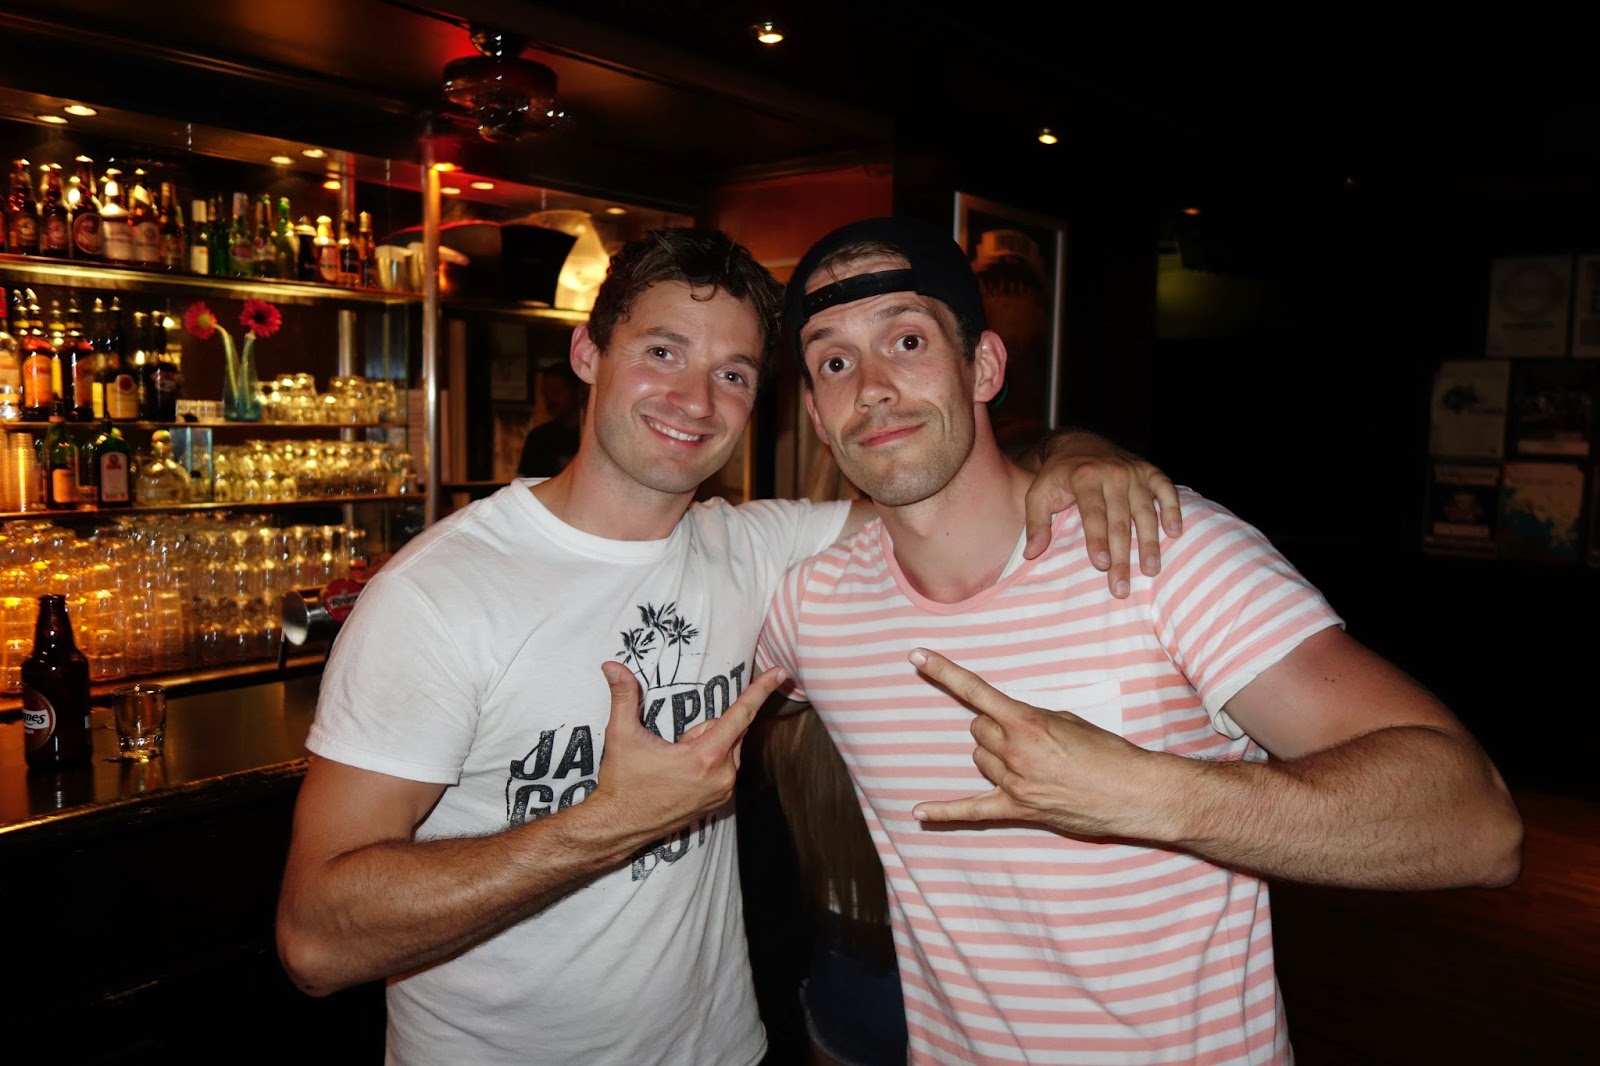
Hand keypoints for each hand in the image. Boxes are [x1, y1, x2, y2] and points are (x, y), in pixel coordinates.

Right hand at [592, 662, 785, 840]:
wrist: (619, 825)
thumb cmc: (622, 782)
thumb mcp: (621, 735)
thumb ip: (623, 695)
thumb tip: (612, 665)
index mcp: (705, 757)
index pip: (740, 714)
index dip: (760, 690)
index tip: (780, 673)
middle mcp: (722, 776)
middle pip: (729, 731)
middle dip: (703, 729)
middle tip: (674, 745)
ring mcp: (723, 792)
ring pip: (727, 749)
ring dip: (706, 746)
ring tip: (674, 763)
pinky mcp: (719, 802)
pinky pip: (725, 768)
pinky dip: (709, 763)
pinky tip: (682, 775)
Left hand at [907, 648, 1165, 840]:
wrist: (1133, 792)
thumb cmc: (1108, 752)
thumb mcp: (1070, 721)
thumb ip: (1033, 721)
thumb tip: (1012, 727)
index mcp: (1026, 722)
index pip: (975, 691)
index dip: (943, 671)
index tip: (916, 656)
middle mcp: (1015, 751)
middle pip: (978, 731)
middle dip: (994, 728)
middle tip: (1024, 736)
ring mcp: (1014, 782)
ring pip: (980, 760)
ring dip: (994, 756)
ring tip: (1030, 763)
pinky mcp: (1018, 809)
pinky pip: (971, 810)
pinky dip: (944, 811)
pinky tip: (918, 813)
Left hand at [1022, 430, 1182, 597]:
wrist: (1079, 443)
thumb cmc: (1057, 476)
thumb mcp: (1038, 494)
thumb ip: (1035, 523)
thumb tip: (1031, 554)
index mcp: (1084, 478)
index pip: (1093, 513)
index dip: (1097, 539)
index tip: (1101, 565)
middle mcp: (1112, 474)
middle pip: (1120, 520)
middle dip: (1122, 556)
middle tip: (1121, 587)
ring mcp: (1134, 472)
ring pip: (1145, 511)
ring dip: (1149, 542)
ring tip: (1150, 570)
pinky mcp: (1150, 471)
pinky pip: (1166, 490)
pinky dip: (1173, 509)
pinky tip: (1175, 532)